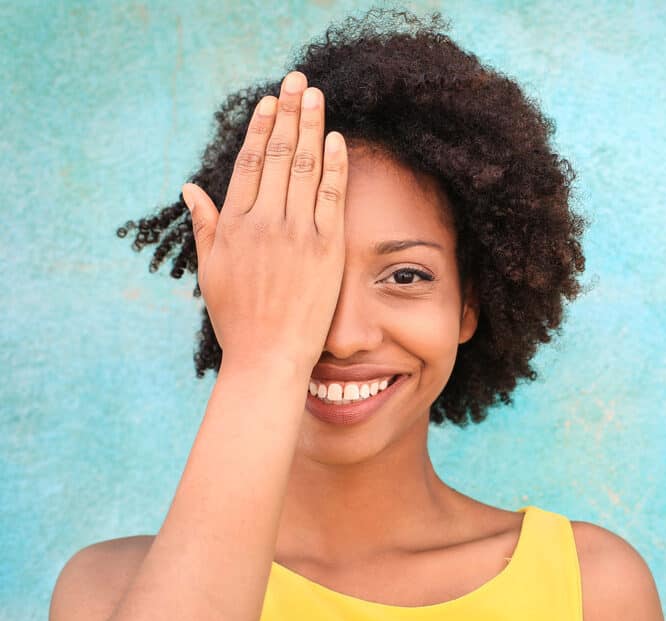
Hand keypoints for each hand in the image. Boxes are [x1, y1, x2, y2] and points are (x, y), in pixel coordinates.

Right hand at [180, 71, 346, 373]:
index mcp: (234, 225)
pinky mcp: (327, 249)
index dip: (261, 127)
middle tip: (298, 80)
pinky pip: (333, 197)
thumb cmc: (238, 319)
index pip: (249, 162)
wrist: (267, 358)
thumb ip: (205, 225)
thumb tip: (190, 188)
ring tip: (318, 96)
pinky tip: (337, 140)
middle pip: (278, 154)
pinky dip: (335, 165)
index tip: (270, 101)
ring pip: (305, 167)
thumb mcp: (211, 270)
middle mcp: (264, 223)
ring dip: (312, 126)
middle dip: (289, 113)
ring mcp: (297, 234)